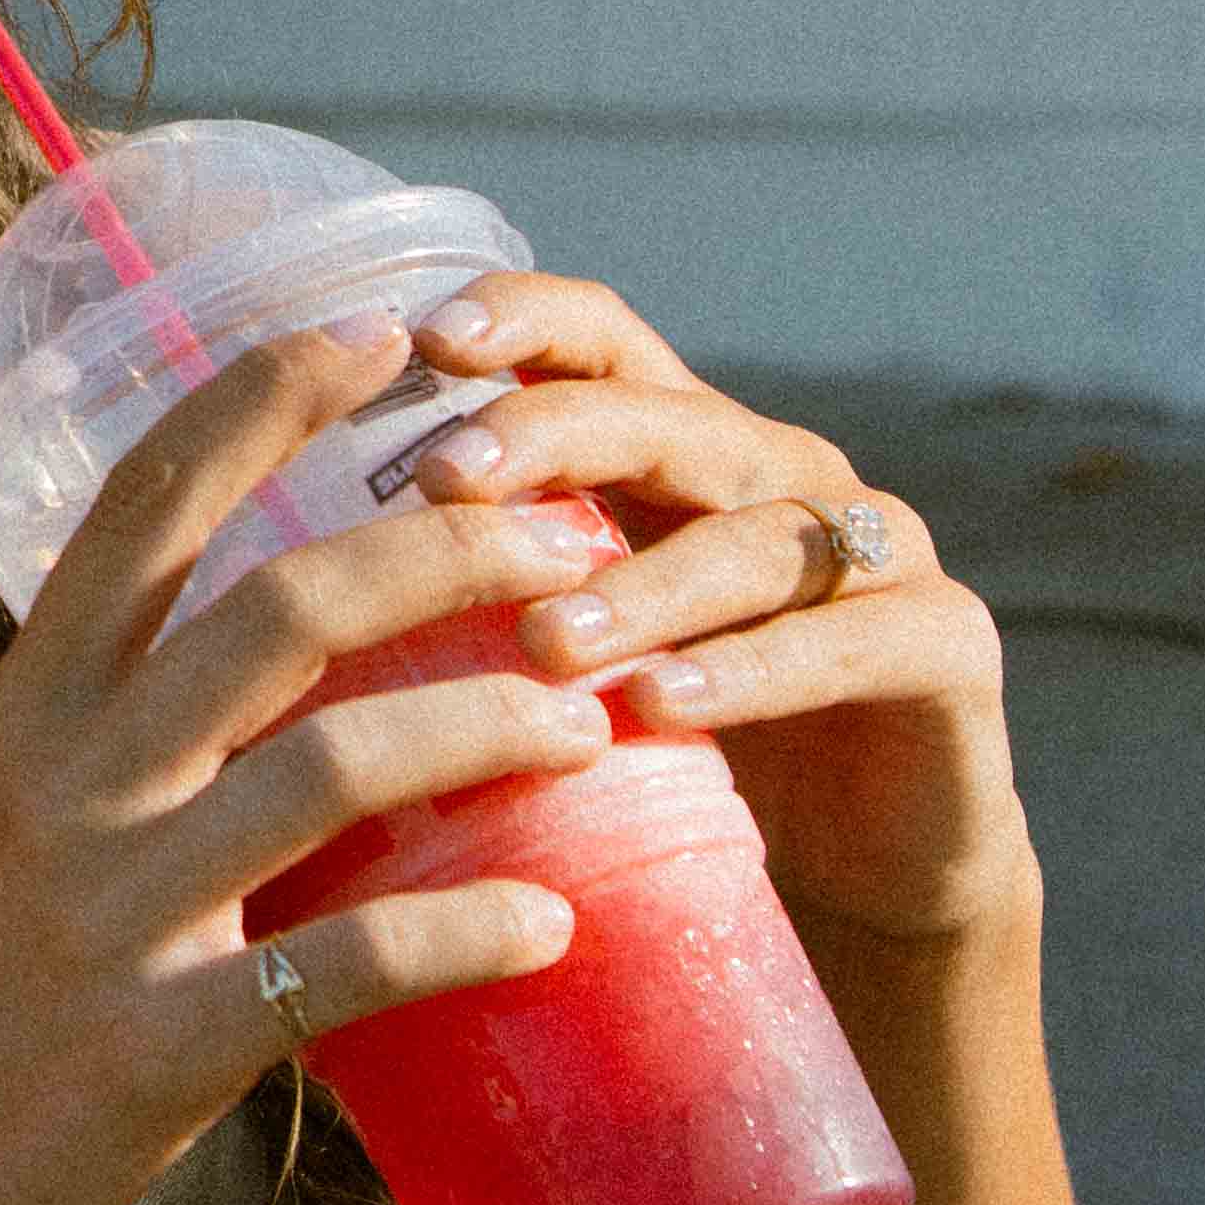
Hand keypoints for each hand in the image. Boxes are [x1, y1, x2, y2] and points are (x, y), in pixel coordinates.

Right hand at [0, 314, 646, 1204]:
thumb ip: (106, 745)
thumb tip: (248, 678)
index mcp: (24, 712)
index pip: (145, 502)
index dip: (264, 398)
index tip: (380, 329)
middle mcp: (66, 784)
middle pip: (280, 607)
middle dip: (446, 550)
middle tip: (570, 540)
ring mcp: (111, 912)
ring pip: (333, 766)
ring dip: (488, 725)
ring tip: (593, 719)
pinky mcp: (157, 1045)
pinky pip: (342, 968)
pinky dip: (464, 935)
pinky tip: (552, 927)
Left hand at [394, 271, 1036, 953]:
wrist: (860, 885)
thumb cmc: (674, 760)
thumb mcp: (566, 665)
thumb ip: (467, 600)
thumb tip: (257, 584)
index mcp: (680, 452)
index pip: (601, 342)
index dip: (522, 319)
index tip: (422, 336)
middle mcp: (779, 475)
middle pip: (664, 418)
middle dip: (551, 438)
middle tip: (445, 483)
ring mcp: (877, 552)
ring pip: (754, 537)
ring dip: (642, 585)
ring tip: (543, 641)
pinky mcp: (948, 648)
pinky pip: (853, 642)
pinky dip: (754, 673)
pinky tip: (666, 707)